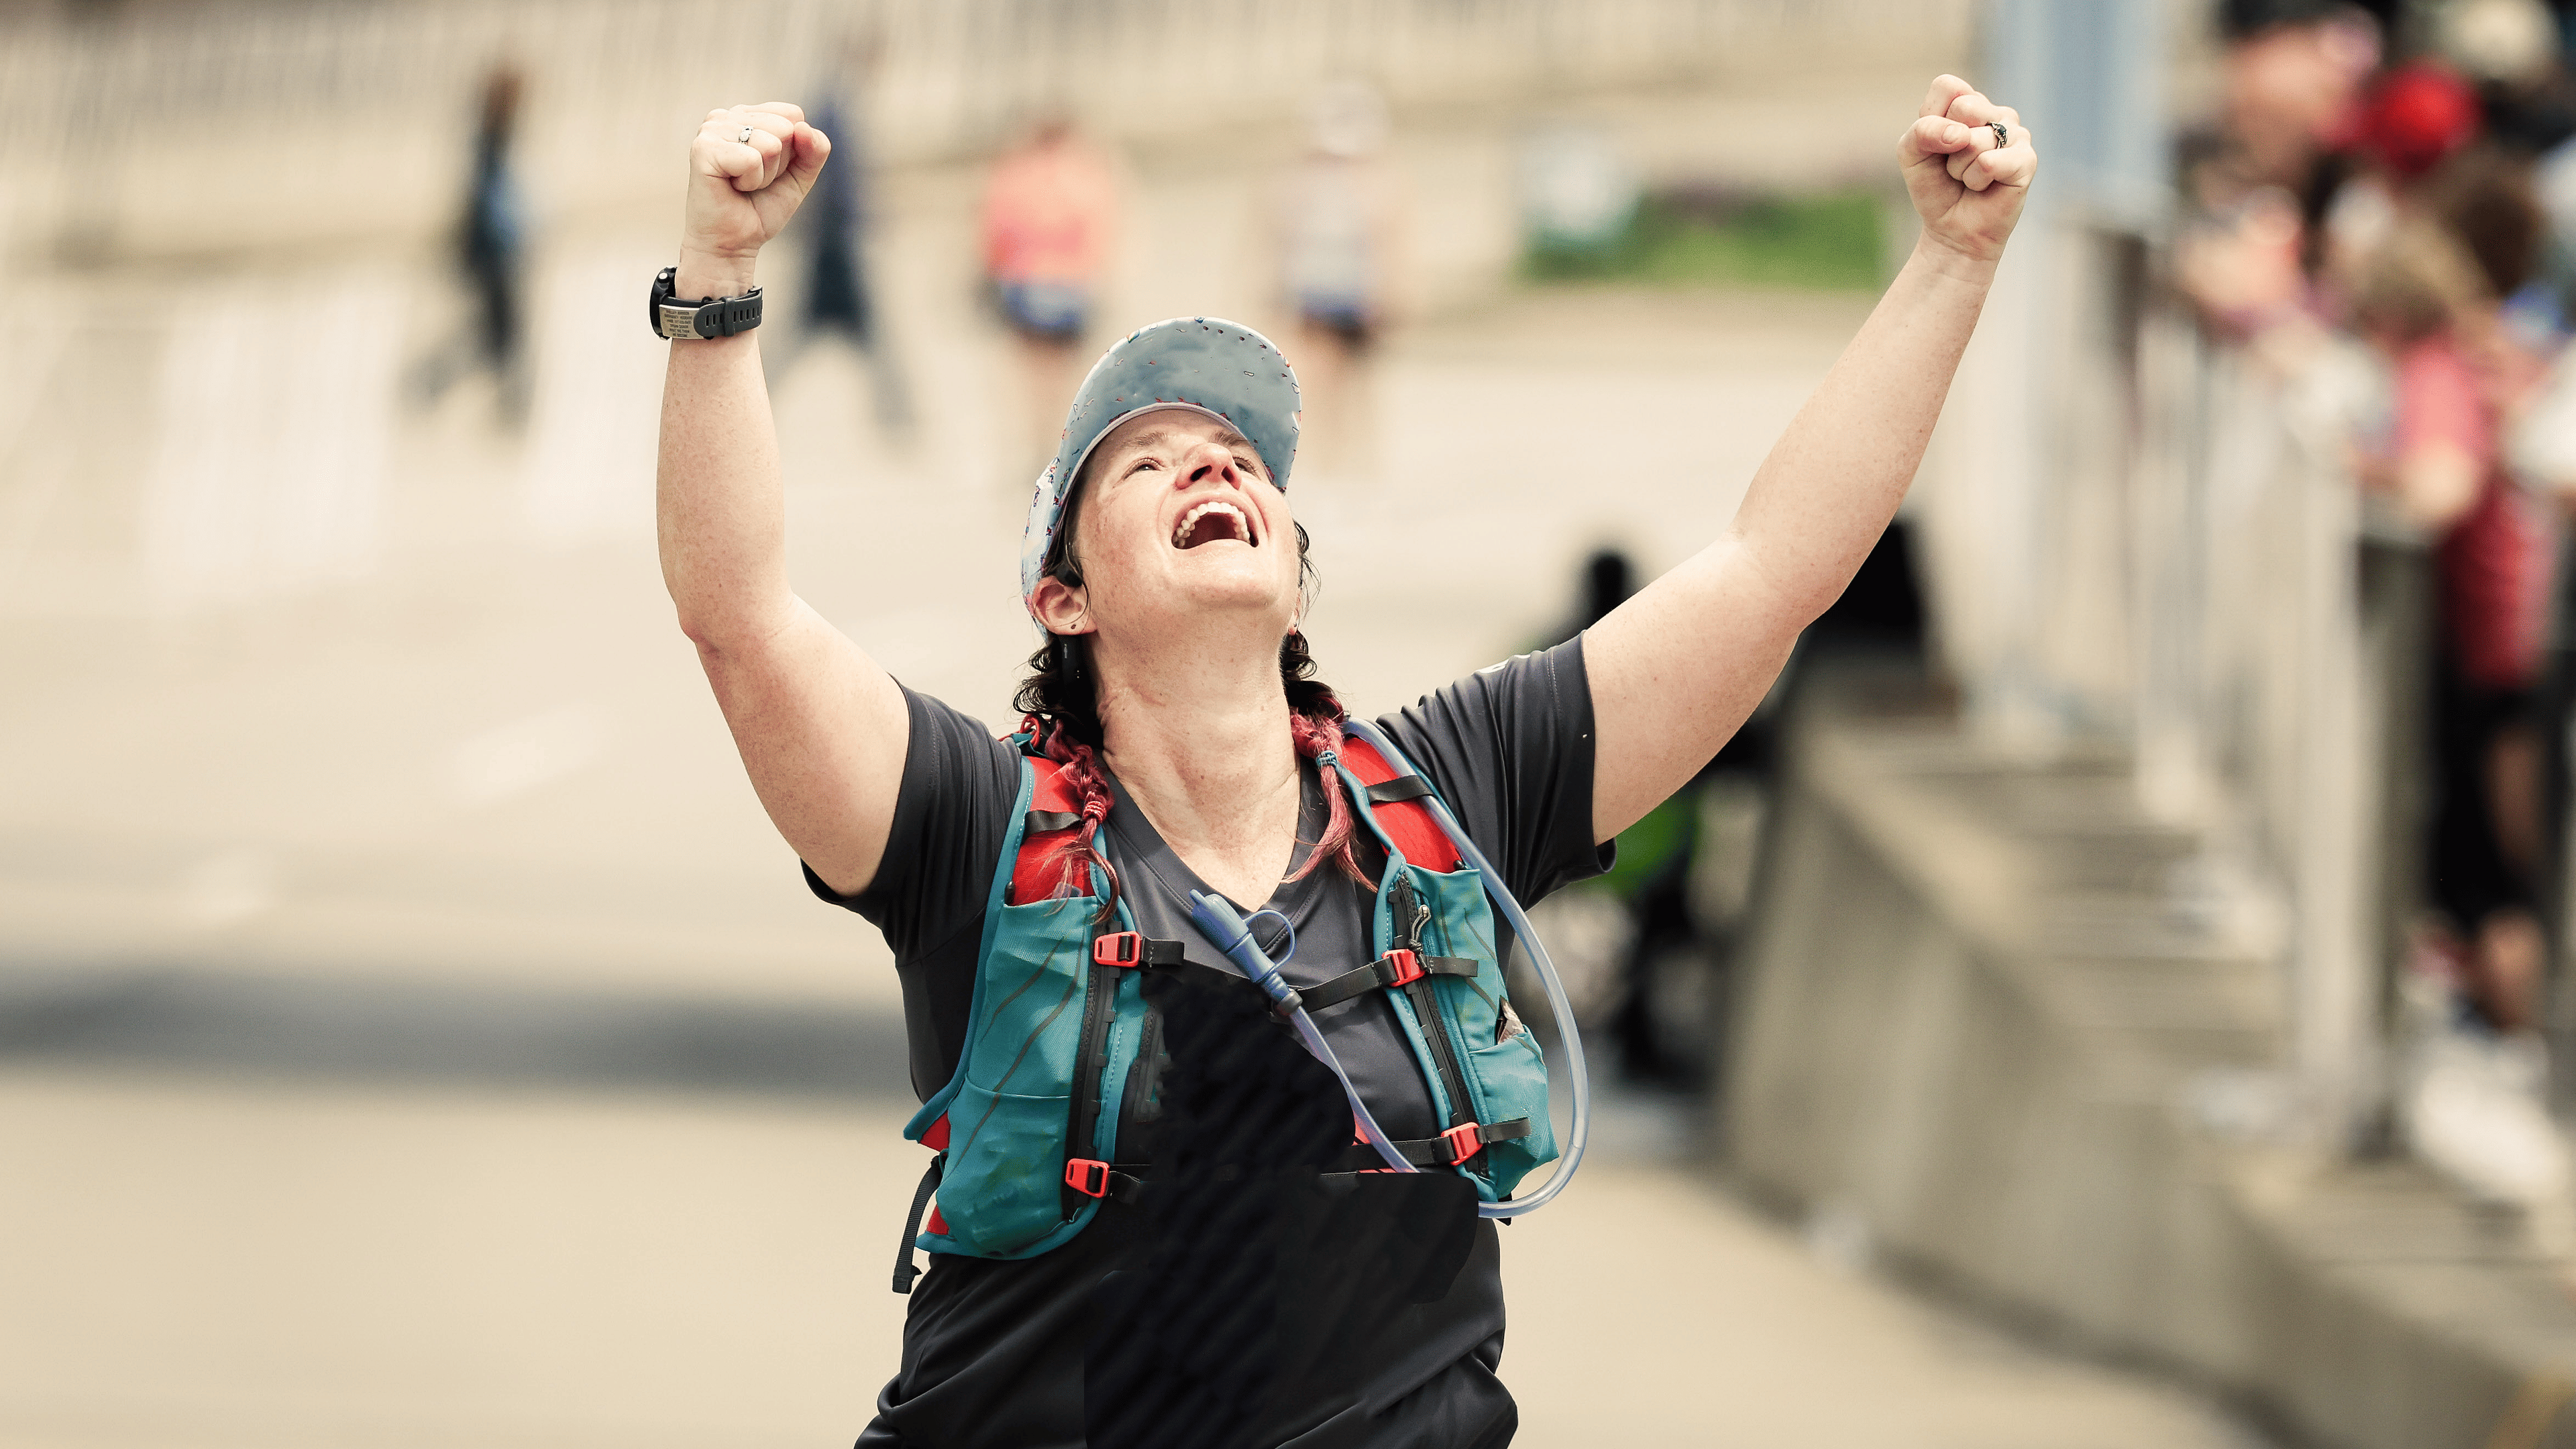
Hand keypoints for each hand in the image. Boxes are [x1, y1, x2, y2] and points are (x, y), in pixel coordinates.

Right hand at [677, 102, 830, 293]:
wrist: (734, 243)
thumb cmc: (760, 207)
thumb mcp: (799, 176)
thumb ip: (815, 150)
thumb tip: (804, 127)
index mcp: (747, 115)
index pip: (794, 115)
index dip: (793, 150)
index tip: (768, 169)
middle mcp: (727, 116)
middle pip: (785, 127)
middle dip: (779, 163)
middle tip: (754, 181)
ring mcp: (711, 129)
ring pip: (771, 143)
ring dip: (764, 175)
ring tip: (742, 185)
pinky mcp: (703, 148)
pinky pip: (752, 159)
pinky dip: (751, 181)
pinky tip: (732, 187)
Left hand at [1898, 75, 2035, 267]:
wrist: (1952, 230)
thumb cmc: (1935, 187)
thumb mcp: (1911, 154)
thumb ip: (1922, 131)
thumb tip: (1961, 134)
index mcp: (1968, 103)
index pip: (1948, 85)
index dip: (1932, 118)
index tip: (1936, 144)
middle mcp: (1996, 113)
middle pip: (1964, 107)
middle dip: (1947, 145)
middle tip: (1954, 165)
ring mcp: (2016, 134)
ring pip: (1975, 139)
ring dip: (1960, 168)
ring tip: (1969, 178)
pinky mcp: (2027, 159)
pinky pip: (1990, 162)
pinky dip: (1977, 180)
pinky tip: (1985, 187)